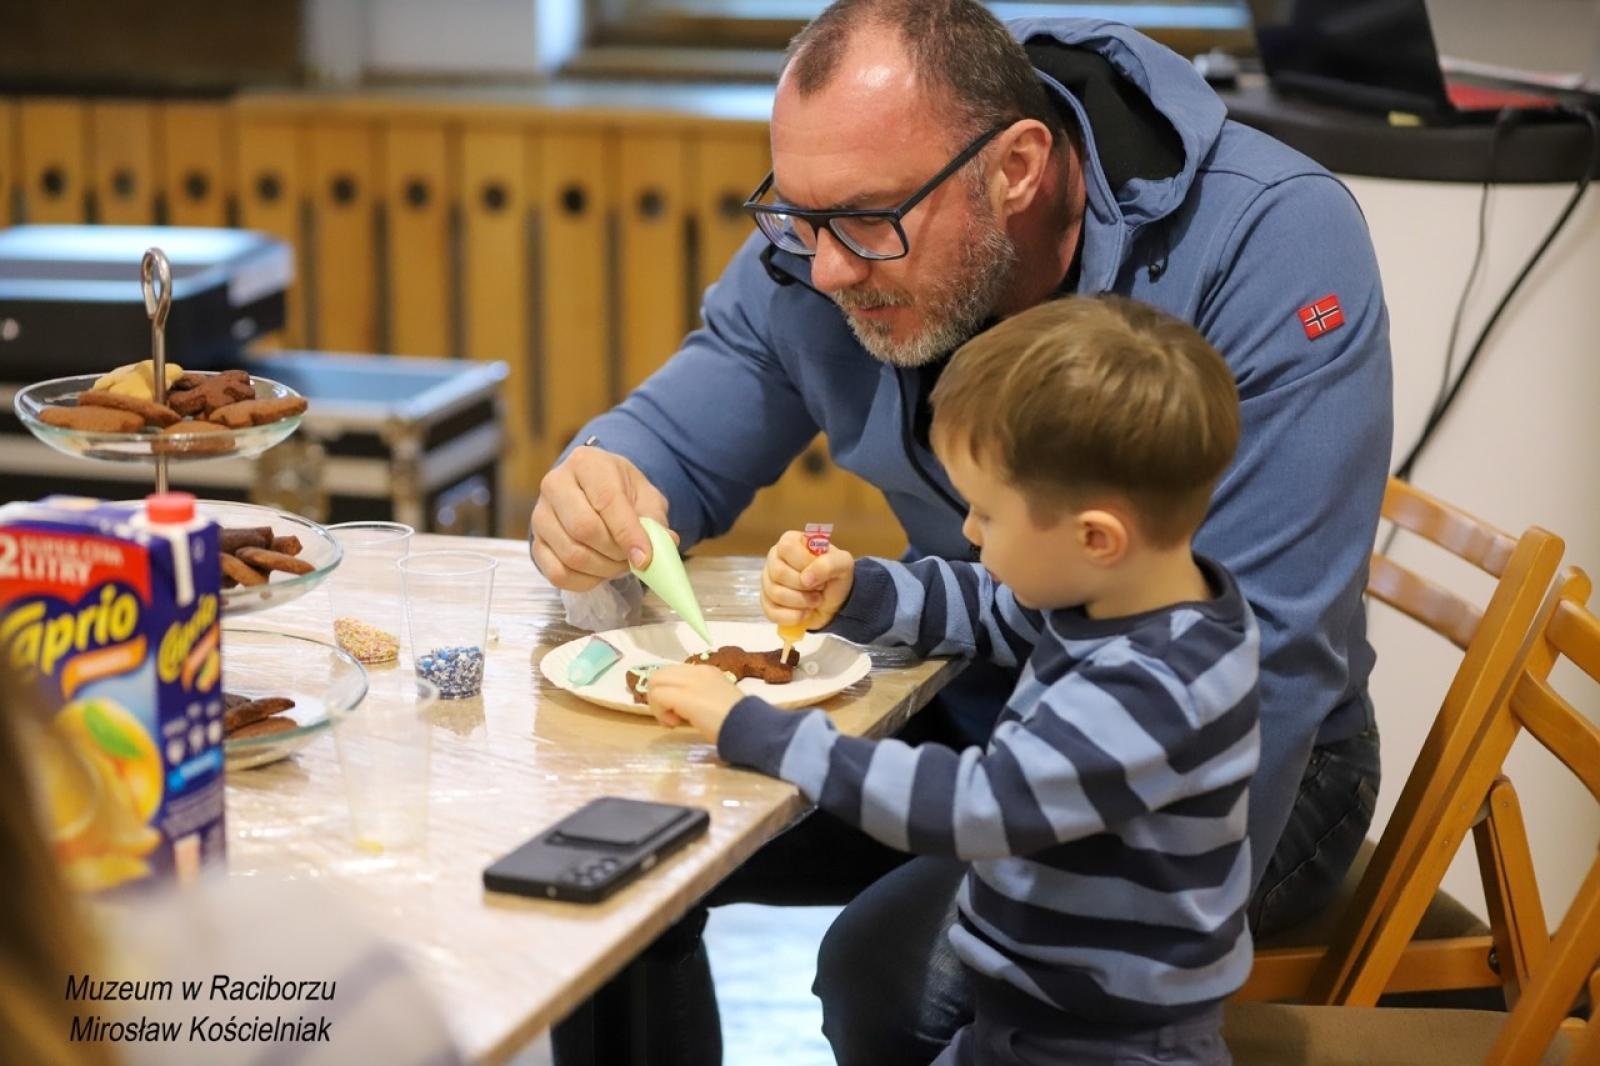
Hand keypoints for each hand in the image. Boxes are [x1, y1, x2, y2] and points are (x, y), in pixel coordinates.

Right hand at [529, 444, 675, 591]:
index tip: (645, 558)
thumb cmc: (621, 491)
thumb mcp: (645, 496)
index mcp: (586, 463)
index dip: (628, 534)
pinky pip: (557, 574)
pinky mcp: (535, 542)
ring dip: (603, 569)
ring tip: (620, 564)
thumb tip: (665, 544)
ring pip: (570, 555)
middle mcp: (555, 484)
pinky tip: (600, 573)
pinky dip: (585, 581)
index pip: (607, 501)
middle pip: (584, 529)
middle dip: (615, 553)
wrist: (593, 492)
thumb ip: (655, 520)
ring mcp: (540, 514)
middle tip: (634, 560)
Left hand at [645, 664, 744, 740]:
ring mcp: (690, 681)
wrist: (749, 726)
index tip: (681, 713)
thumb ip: (702, 698)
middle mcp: (697, 671)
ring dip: (658, 704)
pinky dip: (660, 712)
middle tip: (672, 717)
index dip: (671, 693)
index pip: (675, 674)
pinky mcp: (683, 695)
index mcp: (707, 672)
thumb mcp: (720, 701)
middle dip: (659, 697)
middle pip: (660, 674)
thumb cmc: (740, 720)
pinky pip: (657, 696)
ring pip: (655, 681)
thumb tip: (684, 709)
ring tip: (674, 721)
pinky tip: (675, 724)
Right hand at [761, 530, 854, 631]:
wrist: (835, 602)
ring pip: (775, 593)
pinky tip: (804, 613)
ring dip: (802, 602)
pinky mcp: (767, 603)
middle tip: (820, 589)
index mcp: (790, 542)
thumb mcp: (843, 564)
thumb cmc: (836, 577)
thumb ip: (828, 564)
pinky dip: (793, 617)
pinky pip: (772, 612)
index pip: (787, 548)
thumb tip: (806, 578)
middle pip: (779, 573)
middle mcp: (774, 559)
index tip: (821, 572)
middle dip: (805, 586)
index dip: (805, 563)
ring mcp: (768, 582)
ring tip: (815, 600)